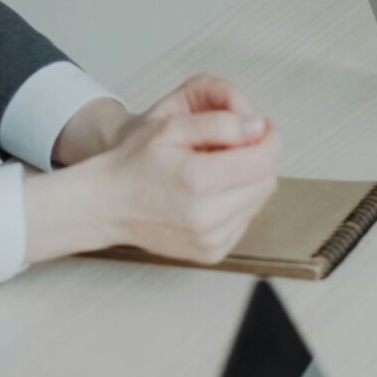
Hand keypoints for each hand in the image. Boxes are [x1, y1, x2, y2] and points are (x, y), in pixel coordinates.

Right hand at [27, 75, 279, 263]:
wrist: (107, 204)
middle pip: (267, 181)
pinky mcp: (211, 253)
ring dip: (249, 180)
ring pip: (258, 201)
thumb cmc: (135, 162)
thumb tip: (259, 127)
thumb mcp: (172, 126)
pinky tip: (212, 192)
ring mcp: (210, 240)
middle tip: (237, 144)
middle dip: (260, 158)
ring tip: (219, 168)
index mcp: (198, 181)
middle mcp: (208, 217)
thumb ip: (220, 123)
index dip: (269, 138)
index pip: (264, 159)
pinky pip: (244, 221)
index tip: (259, 127)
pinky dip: (237, 202)